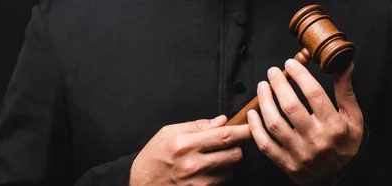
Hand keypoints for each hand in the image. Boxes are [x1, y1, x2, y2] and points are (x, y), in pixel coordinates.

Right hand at [130, 115, 251, 185]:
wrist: (139, 183)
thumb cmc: (153, 157)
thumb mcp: (169, 132)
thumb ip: (197, 125)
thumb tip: (221, 121)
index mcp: (184, 143)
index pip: (223, 135)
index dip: (243, 130)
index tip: (252, 126)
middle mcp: (191, 163)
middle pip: (234, 154)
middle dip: (237, 147)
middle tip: (228, 143)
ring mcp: (196, 181)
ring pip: (231, 170)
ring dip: (228, 163)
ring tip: (212, 158)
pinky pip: (222, 182)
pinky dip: (220, 175)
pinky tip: (207, 170)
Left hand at [247, 59, 362, 184]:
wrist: (342, 177)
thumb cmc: (346, 144)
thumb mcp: (354, 118)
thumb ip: (346, 92)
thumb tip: (344, 64)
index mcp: (334, 126)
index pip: (314, 94)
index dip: (300, 75)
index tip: (291, 63)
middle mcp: (316, 140)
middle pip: (290, 106)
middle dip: (278, 85)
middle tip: (272, 72)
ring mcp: (299, 153)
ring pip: (275, 123)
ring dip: (264, 101)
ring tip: (262, 87)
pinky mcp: (286, 164)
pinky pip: (265, 144)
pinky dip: (255, 127)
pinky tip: (253, 112)